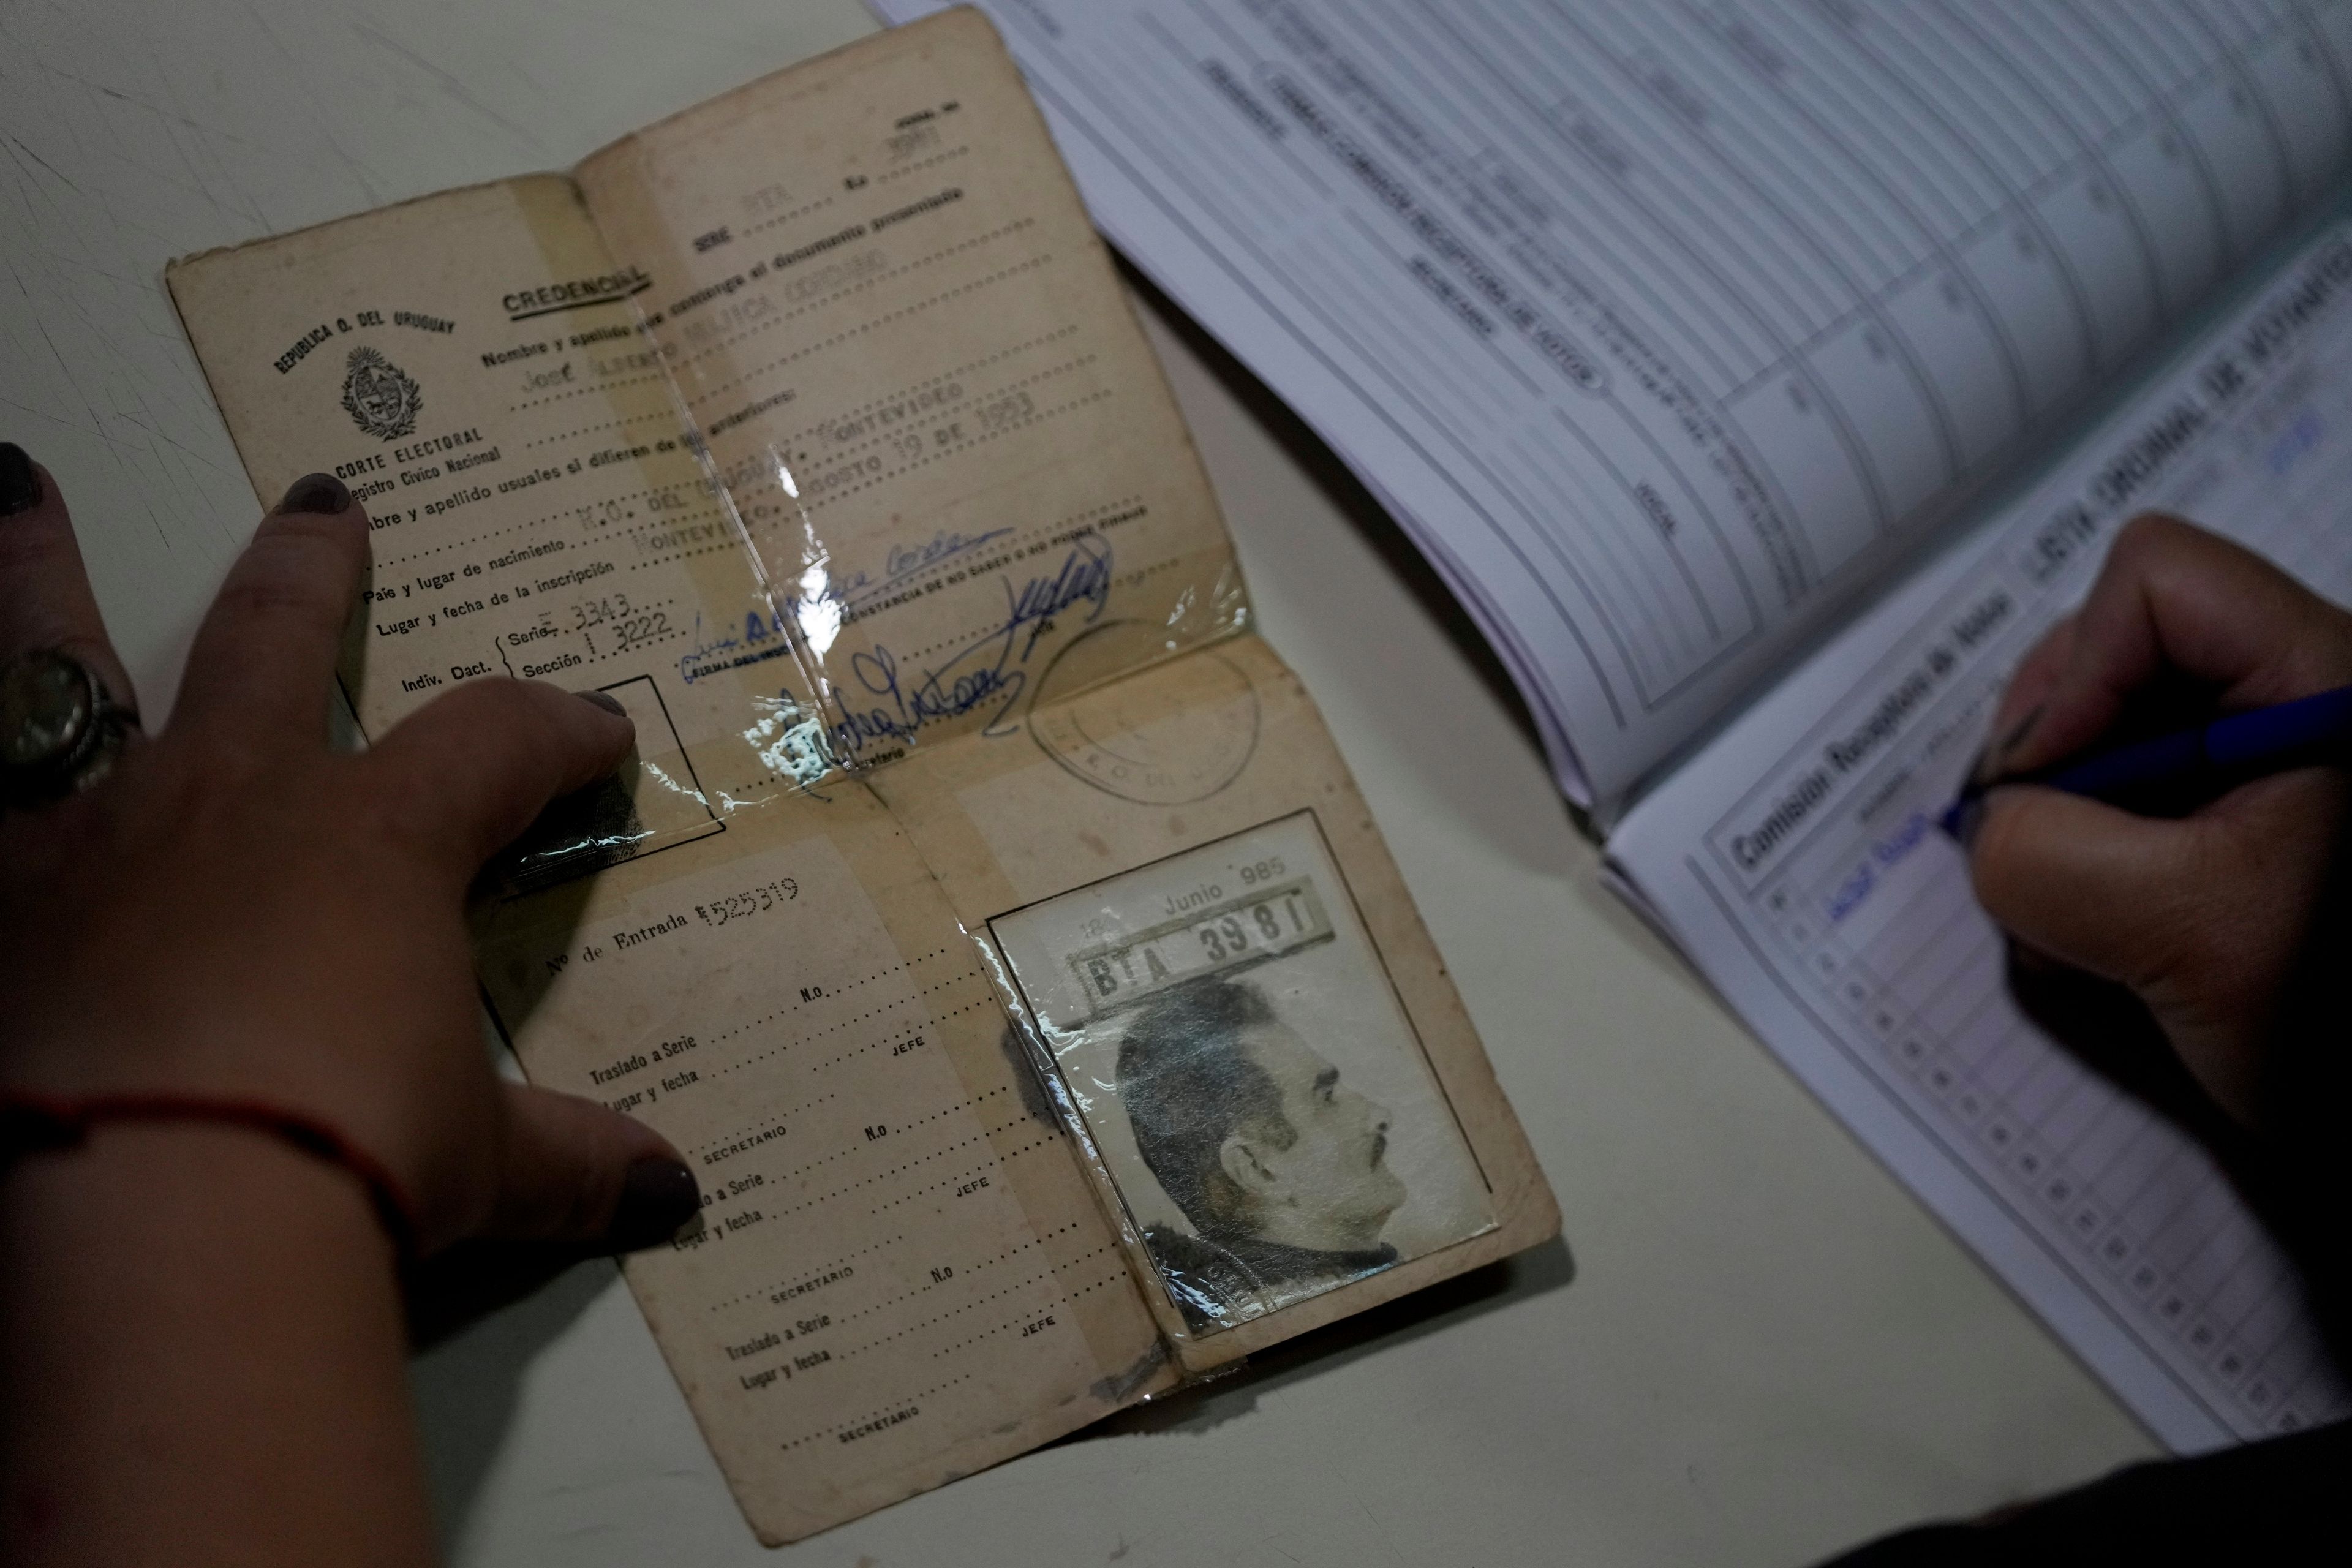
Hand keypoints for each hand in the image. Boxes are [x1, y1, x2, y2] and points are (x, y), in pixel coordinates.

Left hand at [0, 452, 700, 1260]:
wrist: (150, 1225)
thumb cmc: (338, 1163)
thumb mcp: (477, 1167)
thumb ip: (565, 1159)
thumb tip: (666, 1195)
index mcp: (373, 843)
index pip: (495, 744)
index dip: (556, 731)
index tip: (595, 732)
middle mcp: (229, 803)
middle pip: (275, 640)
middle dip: (308, 571)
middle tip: (323, 507)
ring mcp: (86, 841)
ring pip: (54, 665)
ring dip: (36, 574)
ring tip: (12, 491)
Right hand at [1966, 515, 2351, 1130]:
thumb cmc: (2350, 1021)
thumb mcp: (2188, 937)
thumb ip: (2050, 858)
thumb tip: (1989, 829)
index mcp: (2328, 677)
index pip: (2156, 583)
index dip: (2074, 672)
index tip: (2043, 790)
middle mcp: (2307, 694)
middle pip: (2121, 645)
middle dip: (2053, 751)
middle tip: (2035, 854)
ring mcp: (2279, 760)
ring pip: (2117, 728)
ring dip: (2066, 817)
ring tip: (2075, 920)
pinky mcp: (2254, 821)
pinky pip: (2139, 795)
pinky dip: (2095, 855)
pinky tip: (2106, 934)